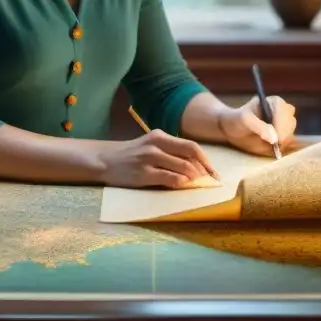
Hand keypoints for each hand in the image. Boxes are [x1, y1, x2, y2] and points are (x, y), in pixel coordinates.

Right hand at [99, 129, 217, 188]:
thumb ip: (170, 152)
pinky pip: (169, 178)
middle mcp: (156, 144)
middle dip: (204, 169)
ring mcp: (150, 158)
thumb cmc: (132, 155)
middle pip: (190, 154)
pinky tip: (183, 185)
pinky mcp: (144, 173)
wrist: (106, 160)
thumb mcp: (151, 146)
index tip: (214, 171)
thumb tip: (196, 166)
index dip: (205, 159)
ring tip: (196, 183)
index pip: (190, 146)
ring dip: (194, 177)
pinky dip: (180, 182)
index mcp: (160, 136)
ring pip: (182, 167)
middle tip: (210, 180)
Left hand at [218, 95, 296, 156]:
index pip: (284, 112)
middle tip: (274, 145)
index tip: (276, 139)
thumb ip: (259, 127)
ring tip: (271, 145)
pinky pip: (288, 144)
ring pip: (291, 134)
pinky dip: (282, 147)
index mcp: (275, 103)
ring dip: (283, 141)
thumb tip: (274, 139)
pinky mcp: (283, 137)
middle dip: (284, 134)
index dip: (282, 125)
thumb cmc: (237, 120)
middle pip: (291, 123)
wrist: (232, 130)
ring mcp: (284, 125)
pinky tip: (273, 148)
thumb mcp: (245, 120)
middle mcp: (283, 112)